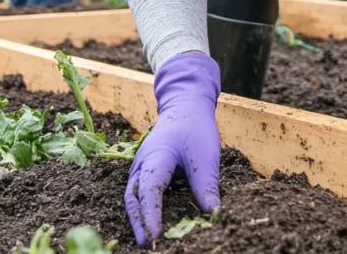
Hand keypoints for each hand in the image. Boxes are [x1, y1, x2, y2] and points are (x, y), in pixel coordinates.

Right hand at [125, 53, 220, 246]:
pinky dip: (142, 206)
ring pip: (133, 194)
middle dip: (139, 221)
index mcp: (156, 157)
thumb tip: (213, 214)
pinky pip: (138, 190)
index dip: (151, 215)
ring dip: (138, 216)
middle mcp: (142, 162)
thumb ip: (207, 186)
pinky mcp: (145, 168)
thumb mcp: (206, 156)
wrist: (186, 105)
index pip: (150, 191)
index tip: (155, 236)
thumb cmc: (195, 128)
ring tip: (146, 237)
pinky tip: (150, 220)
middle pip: (133, 196)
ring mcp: (141, 165)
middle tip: (146, 244)